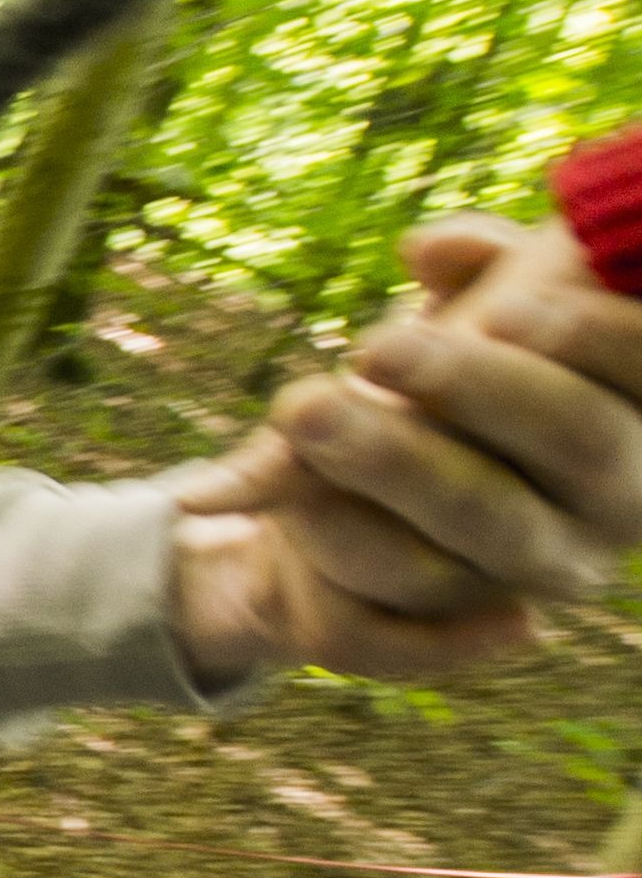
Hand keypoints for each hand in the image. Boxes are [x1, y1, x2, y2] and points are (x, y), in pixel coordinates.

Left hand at [170, 215, 641, 680]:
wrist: (378, 462)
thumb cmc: (460, 363)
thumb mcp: (476, 302)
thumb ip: (476, 266)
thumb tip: (431, 251)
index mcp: (637, 414)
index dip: (601, 341)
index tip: (510, 310)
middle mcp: (603, 506)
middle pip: (575, 447)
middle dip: (478, 390)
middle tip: (375, 344)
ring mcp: (523, 576)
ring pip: (483, 532)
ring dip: (390, 468)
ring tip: (301, 407)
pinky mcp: (432, 626)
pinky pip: (381, 621)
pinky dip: (334, 562)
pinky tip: (272, 510)